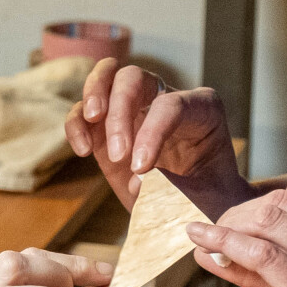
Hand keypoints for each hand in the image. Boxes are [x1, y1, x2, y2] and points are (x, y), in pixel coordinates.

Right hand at [64, 62, 252, 218]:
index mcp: (201, 108)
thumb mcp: (208, 196)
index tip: (140, 168)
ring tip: (90, 138)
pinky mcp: (107, 128)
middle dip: (119, 110)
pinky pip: (83, 112)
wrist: (198, 209)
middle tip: (118, 155)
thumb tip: (137, 181)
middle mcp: (166, 98)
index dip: (152, 132)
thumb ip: (178, 187)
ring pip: (106, 77)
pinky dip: (76, 125)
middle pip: (133, 78)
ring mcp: (134, 108)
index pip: (170, 104)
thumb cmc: (210, 200)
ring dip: (93, 100)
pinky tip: (83, 150)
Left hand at [186, 162, 286, 286]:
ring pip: (267, 222)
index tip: (251, 214)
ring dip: (226, 228)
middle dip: (240, 213)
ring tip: (206, 238)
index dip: (270, 193)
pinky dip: (225, 246)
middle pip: (281, 200)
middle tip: (218, 230)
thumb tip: (230, 235)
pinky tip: (205, 248)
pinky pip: (261, 257)